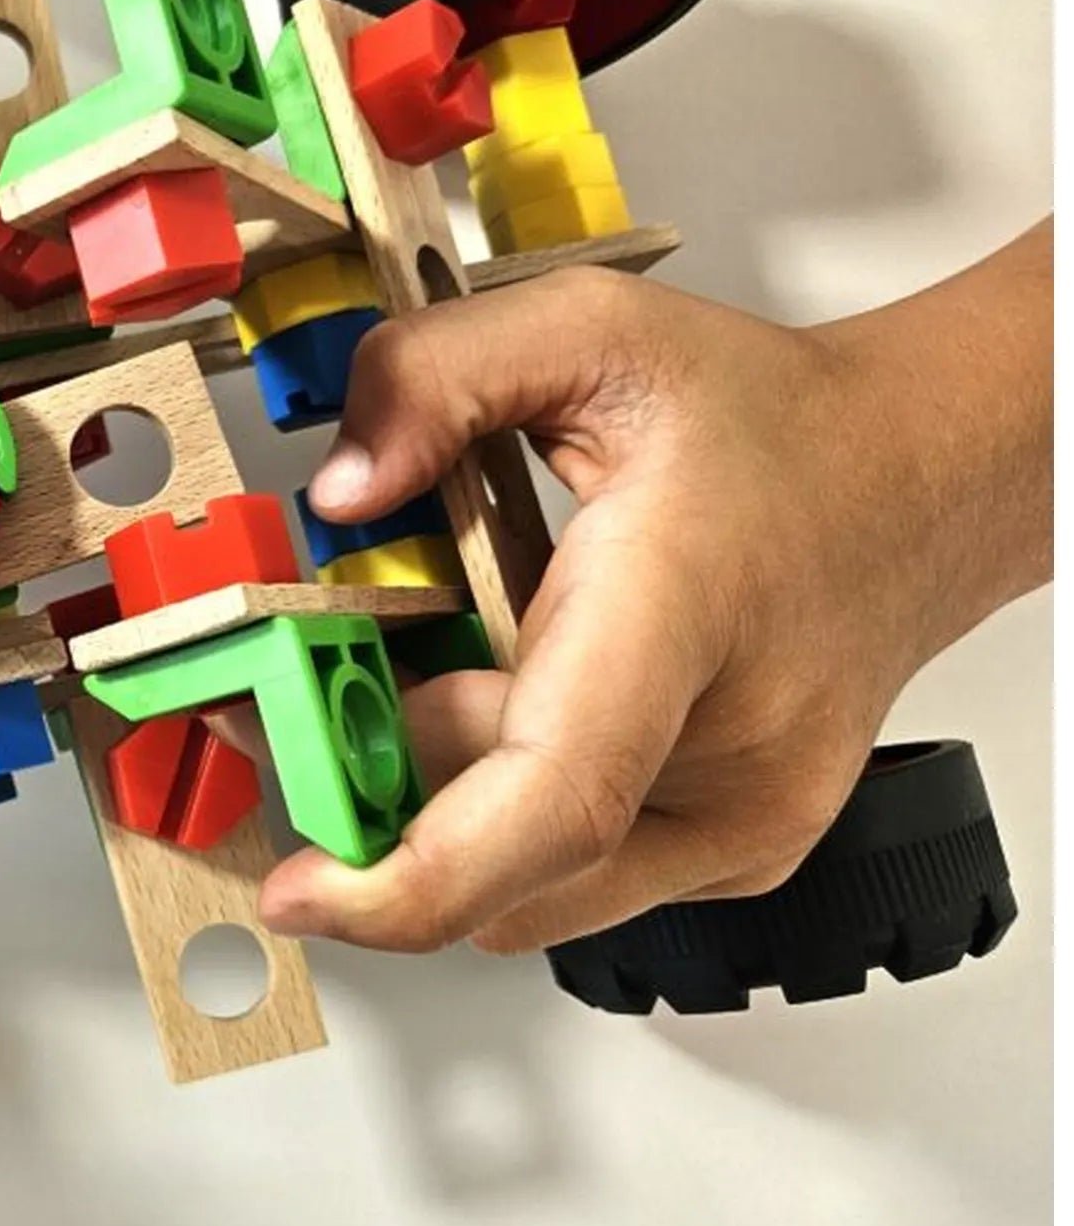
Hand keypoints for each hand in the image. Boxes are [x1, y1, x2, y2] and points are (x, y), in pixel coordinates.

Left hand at [256, 231, 1051, 954]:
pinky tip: (514, 701)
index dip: (408, 878)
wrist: (922, 480)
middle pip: (494, 844)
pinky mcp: (729, 858)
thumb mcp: (588, 331)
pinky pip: (564, 880)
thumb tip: (341, 489)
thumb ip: (433, 376)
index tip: (305, 894)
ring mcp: (738, 823)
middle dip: (377, 778)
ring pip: (519, 885)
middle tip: (323, 674)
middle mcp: (729, 753)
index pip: (554, 797)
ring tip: (445, 664)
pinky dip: (499, 813)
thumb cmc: (779, 426)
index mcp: (684, 615)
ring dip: (438, 802)